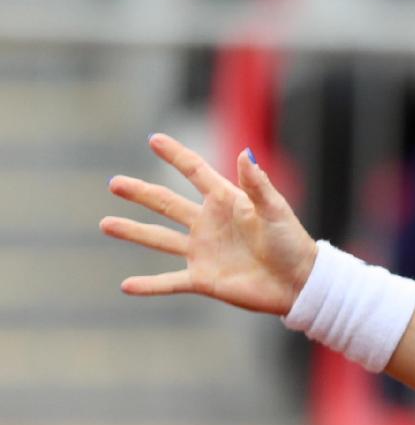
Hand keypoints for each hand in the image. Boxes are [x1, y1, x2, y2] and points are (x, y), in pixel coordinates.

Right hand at [100, 134, 316, 315]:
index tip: (154, 139)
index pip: (196, 172)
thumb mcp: (275, 209)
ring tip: (106, 224)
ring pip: (160, 239)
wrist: (298, 281)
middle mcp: (209, 224)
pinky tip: (126, 286)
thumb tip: (244, 152)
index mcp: (227, 201)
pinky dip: (148, 285)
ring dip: (133, 232)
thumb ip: (257, 184)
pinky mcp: (203, 279)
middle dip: (141, 193)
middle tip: (114, 183)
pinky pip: (170, 281)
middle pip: (167, 203)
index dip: (176, 155)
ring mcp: (203, 251)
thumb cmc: (292, 241)